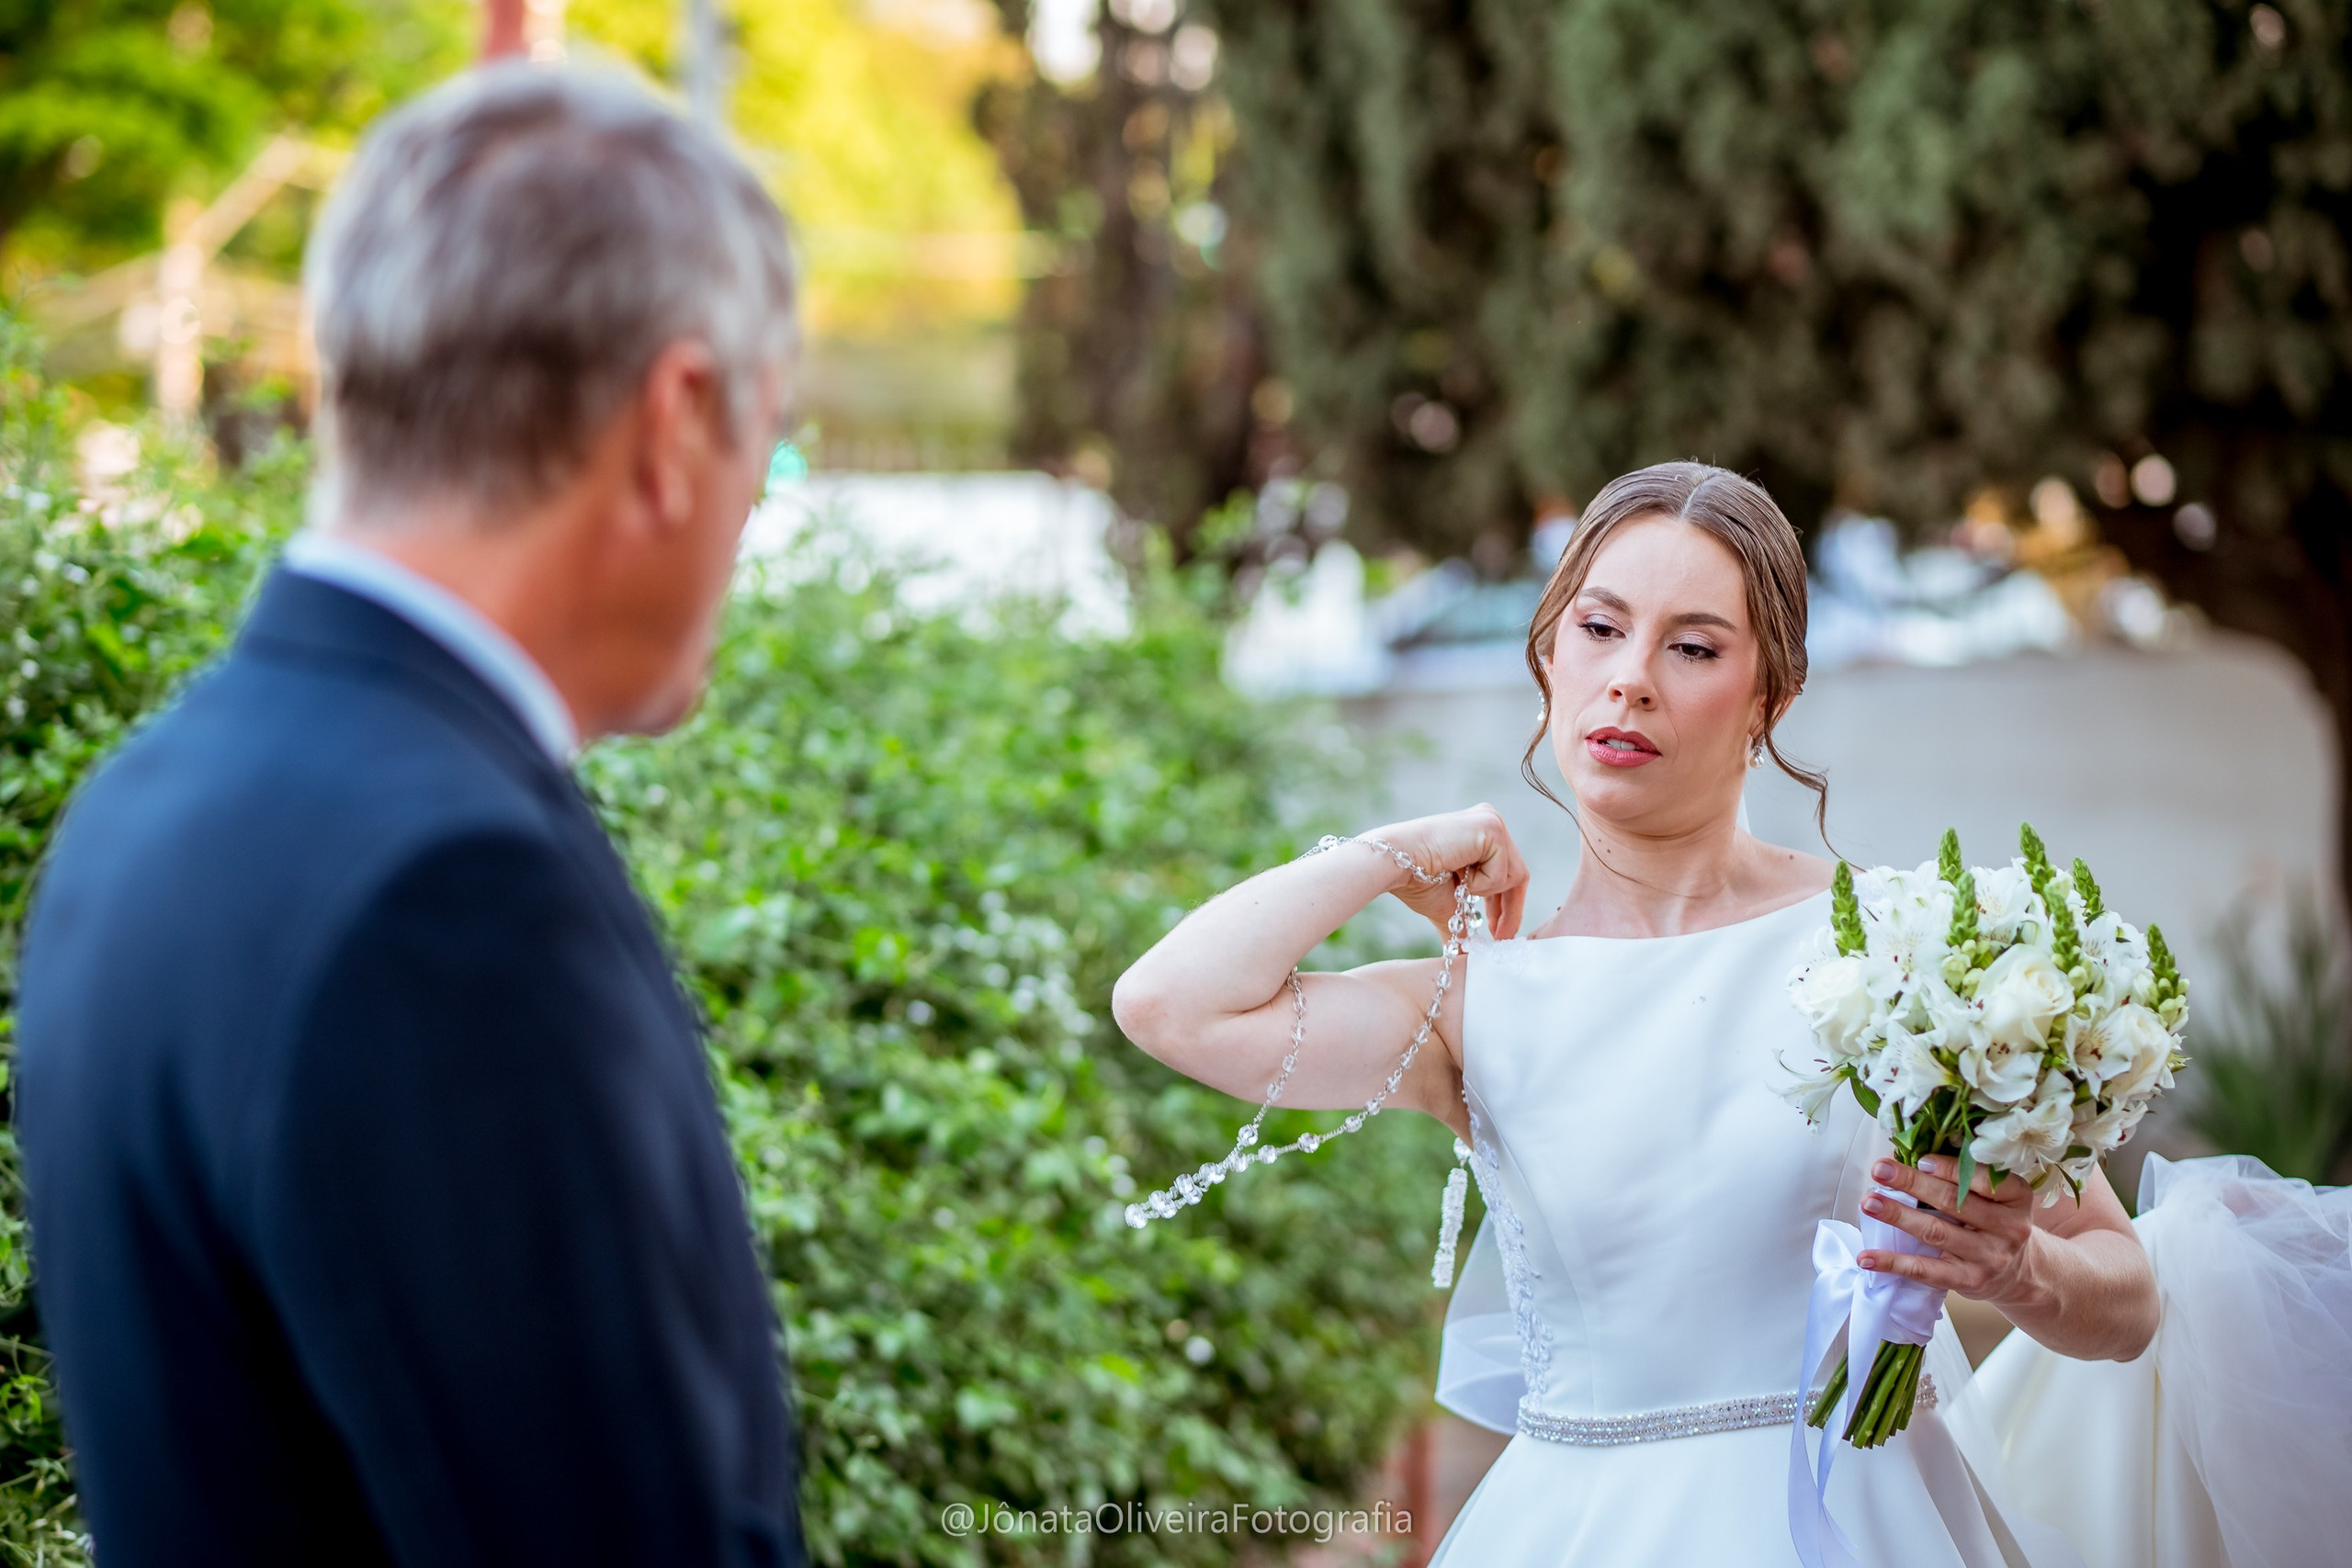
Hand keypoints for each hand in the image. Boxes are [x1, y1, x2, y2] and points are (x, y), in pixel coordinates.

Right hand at [1366, 804, 1529, 938]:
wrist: (1396, 865)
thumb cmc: (1415, 880)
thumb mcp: (1448, 905)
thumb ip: (1463, 922)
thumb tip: (1463, 954)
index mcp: (1481, 833)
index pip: (1509, 872)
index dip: (1508, 906)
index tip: (1500, 933)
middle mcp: (1490, 820)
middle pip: (1519, 874)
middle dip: (1510, 909)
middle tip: (1498, 935)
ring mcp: (1492, 820)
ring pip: (1515, 875)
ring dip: (1486, 893)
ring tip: (1459, 885)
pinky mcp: (1491, 827)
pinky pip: (1503, 871)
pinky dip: (1482, 884)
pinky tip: (1458, 873)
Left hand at [1857, 1154, 2044, 1308]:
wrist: (2019, 1273)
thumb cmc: (1996, 1222)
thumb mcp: (1996, 1197)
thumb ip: (1965, 1177)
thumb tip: (1911, 1154)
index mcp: (2017, 1197)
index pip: (1985, 1180)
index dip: (1950, 1169)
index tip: (1920, 1159)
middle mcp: (2009, 1228)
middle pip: (1953, 1202)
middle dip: (1912, 1183)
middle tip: (1880, 1170)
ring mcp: (1990, 1257)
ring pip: (1936, 1232)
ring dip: (1898, 1216)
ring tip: (1869, 1203)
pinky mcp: (1969, 1282)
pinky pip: (1925, 1270)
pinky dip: (1893, 1262)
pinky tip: (1866, 1257)